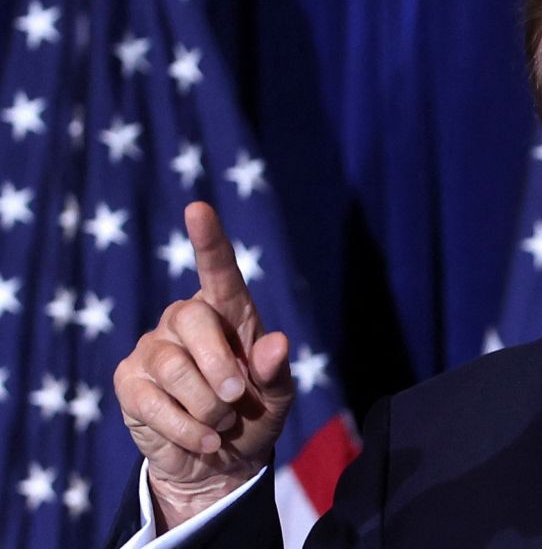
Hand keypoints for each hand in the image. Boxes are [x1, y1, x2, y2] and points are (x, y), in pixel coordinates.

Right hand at [114, 202, 294, 529]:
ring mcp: (153, 349)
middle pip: (193, 319)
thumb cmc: (253, 417)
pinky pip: (154, 403)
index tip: (198, 209)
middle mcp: (186, 321)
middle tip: (235, 399)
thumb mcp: (276, 398)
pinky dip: (187, 429)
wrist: (220, 463)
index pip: (218, 271)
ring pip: (175, 369)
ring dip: (207, 408)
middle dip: (219, 366)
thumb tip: (279, 343)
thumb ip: (276, 372)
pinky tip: (203, 439)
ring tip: (221, 424)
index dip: (209, 241)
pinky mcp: (130, 382)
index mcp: (229, 314)